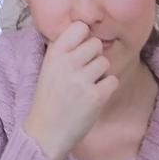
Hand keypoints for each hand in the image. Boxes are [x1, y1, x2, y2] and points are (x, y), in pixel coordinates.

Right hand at [23, 21, 118, 159]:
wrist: (46, 132)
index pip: (79, 27)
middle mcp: (67, 63)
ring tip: (86, 86)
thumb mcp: (48, 69)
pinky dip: (106, 89)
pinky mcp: (96, 96)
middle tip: (84, 71)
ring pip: (105, 63)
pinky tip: (93, 97)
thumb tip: (85, 32)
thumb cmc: (48, 99)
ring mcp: (81, 80)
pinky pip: (113, 81)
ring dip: (100, 74)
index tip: (80, 48)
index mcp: (53, 55)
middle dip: (94, 56)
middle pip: (96, 44)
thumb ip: (64, 52)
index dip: (84, 36)